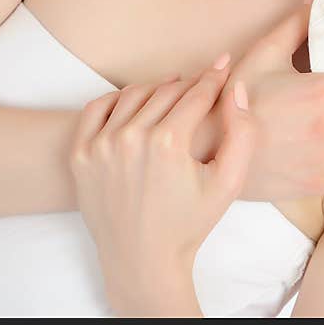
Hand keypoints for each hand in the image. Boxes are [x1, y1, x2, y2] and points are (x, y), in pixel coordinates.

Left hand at [68, 54, 255, 315]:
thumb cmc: (189, 223)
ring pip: (133, 95)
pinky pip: (97, 109)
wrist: (143, 260)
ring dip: (157, 88)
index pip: (196, 94)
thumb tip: (237, 89)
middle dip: (190, 83)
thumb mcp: (229, 183)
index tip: (224, 64)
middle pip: (167, 91)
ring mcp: (100, 146)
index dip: (215, 77)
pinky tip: (136, 104)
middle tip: (203, 82)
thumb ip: (243, 134)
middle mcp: (129, 138)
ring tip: (173, 92)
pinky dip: (118, 99)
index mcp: (168, 143)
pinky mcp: (80, 155)